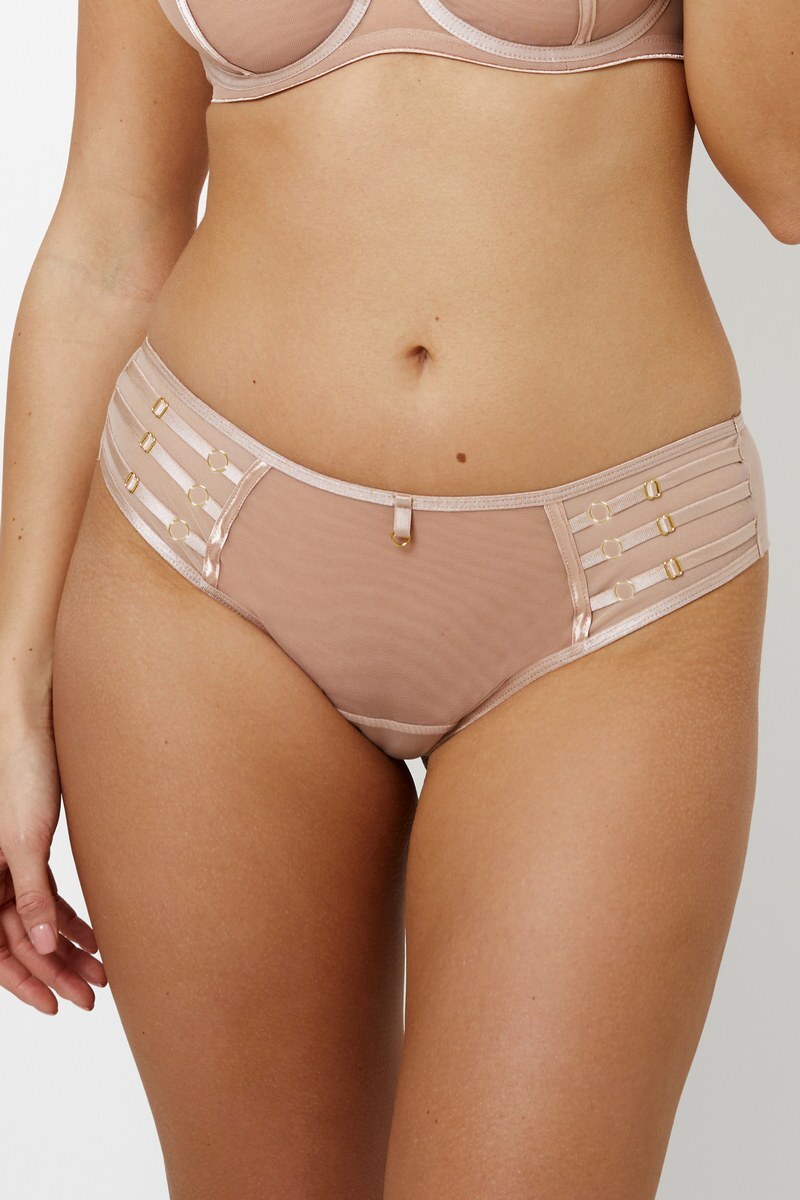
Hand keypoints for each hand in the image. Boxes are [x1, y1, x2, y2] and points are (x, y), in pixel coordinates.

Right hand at [0, 716, 106, 1014]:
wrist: (35, 731)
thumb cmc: (20, 778)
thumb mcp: (25, 841)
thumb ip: (30, 894)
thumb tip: (41, 945)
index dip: (25, 983)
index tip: (56, 1006)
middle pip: (22, 942)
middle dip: (56, 973)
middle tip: (91, 997)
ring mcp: (10, 867)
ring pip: (39, 923)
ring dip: (69, 949)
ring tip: (103, 973)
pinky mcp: (32, 851)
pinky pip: (48, 898)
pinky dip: (70, 920)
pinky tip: (96, 938)